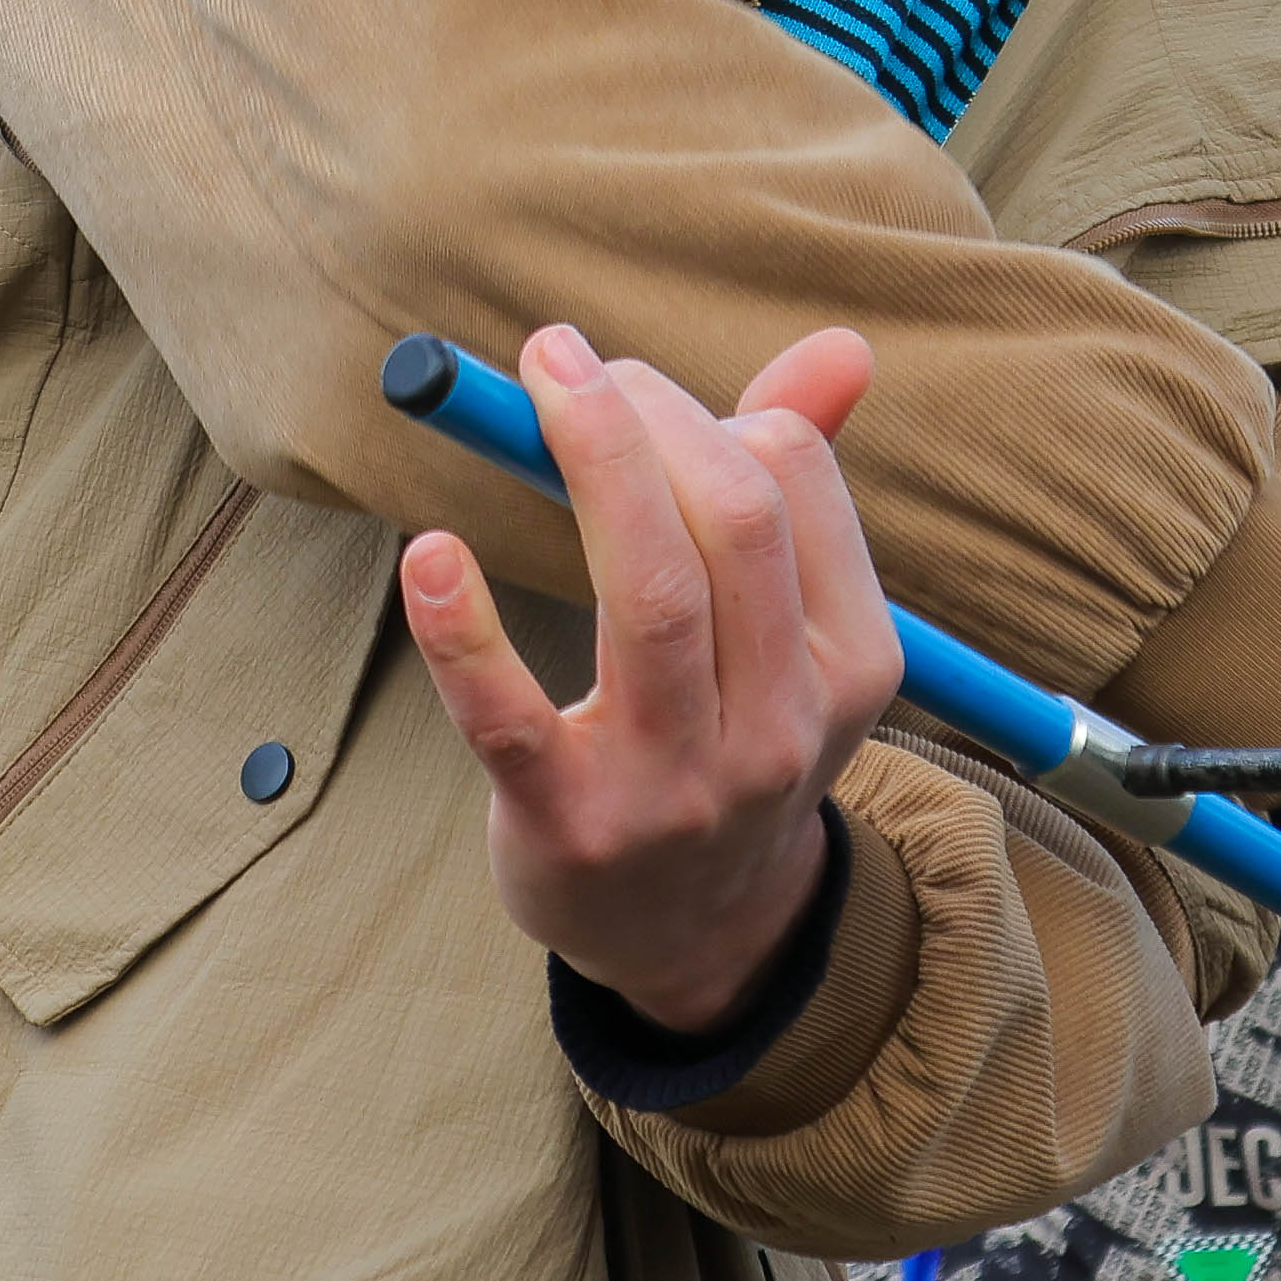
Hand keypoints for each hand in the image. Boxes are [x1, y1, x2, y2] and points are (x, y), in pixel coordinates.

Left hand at [395, 323, 905, 1039]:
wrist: (689, 934)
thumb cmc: (728, 738)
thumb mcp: (796, 637)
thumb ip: (806, 489)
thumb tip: (842, 346)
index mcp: (852, 664)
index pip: (793, 481)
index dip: (711, 403)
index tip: (636, 390)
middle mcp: (780, 726)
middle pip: (732, 522)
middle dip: (646, 414)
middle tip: (565, 365)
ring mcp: (675, 783)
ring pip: (648, 596)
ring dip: (588, 462)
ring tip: (531, 388)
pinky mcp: (566, 823)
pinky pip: (506, 717)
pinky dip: (462, 629)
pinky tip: (429, 555)